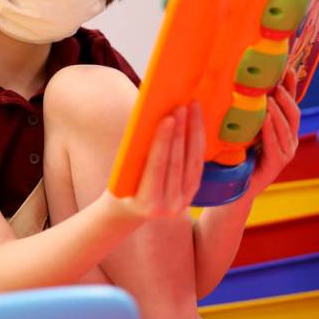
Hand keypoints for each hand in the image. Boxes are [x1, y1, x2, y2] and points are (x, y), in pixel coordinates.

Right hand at [105, 102, 205, 219]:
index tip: (168, 118)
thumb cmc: (120, 189)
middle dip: (180, 131)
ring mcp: (183, 201)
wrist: (130, 212)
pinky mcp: (192, 193)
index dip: (164, 141)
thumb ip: (137, 154)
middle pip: (178, 162)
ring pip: (193, 161)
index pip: (158, 166)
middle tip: (181, 106)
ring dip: (193, 131)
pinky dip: (197, 141)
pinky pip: (197, 164)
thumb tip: (153, 121)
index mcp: (148, 203)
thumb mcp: (122, 176)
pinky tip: (195, 122)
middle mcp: (170, 206)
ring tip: (191, 108)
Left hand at [247, 69, 300, 196]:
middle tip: (276, 82)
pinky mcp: (276, 165)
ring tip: (269, 96)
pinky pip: (275, 144)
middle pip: (293, 113)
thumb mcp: (246, 129)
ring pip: (286, 127)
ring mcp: (285, 153)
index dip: (291, 87)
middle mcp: (289, 141)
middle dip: (286, 96)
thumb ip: (250, 112)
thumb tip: (242, 84)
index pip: (291, 104)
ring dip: (278, 110)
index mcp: (284, 130)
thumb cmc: (239, 157)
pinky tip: (264, 118)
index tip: (288, 68)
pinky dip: (270, 129)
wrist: (236, 189)